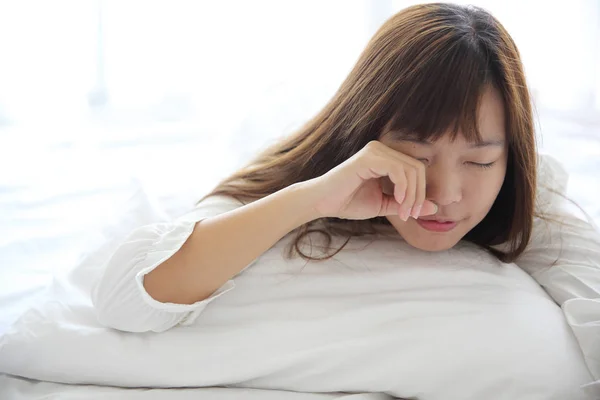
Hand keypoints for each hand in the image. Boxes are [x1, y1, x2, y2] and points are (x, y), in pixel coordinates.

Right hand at [305, 141, 437, 220]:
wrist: (323, 203)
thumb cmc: (348, 202)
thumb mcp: (384, 205)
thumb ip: (407, 204)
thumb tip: (435, 208)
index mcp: (386, 157)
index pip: (417, 170)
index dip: (420, 193)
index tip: (411, 214)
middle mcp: (381, 149)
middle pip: (418, 168)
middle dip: (418, 195)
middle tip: (409, 215)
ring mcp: (375, 151)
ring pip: (411, 169)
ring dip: (412, 194)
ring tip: (403, 211)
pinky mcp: (368, 157)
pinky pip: (398, 169)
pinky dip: (403, 187)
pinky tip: (397, 200)